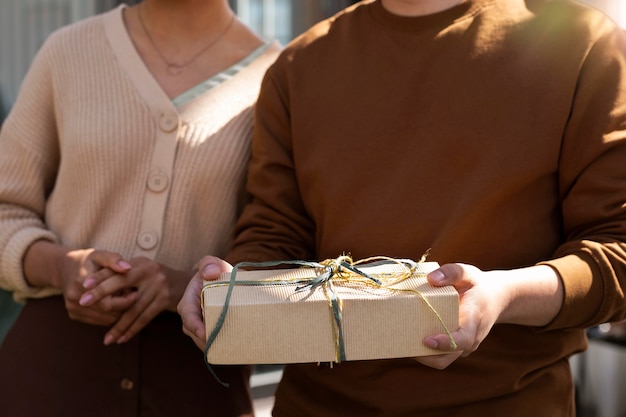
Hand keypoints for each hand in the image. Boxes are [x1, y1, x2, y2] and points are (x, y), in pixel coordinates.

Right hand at [60, 248, 137, 325]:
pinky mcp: (74, 315)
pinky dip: (111, 315)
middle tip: (135, 296)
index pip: (107, 301)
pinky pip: (99, 321)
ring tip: (127, 299)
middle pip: (107, 312)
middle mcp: (75, 299)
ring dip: (119, 313)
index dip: (124, 300)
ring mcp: (73, 309)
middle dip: (124, 307)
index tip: (136, 292)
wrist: (65, 268)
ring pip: (104, 319)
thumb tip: (128, 268)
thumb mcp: (100, 255)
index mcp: (81, 282)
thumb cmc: (89, 261)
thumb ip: (114, 260)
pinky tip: (116, 304)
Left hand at [79, 256, 191, 344]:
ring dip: (118, 325)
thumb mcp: (143, 270)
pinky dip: (131, 330)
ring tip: (105, 338)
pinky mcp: (165, 300)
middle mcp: (150, 272)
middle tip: (82, 303)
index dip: (100, 277)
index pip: (117, 270)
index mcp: (141, 263)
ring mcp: (158, 286)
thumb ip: (124, 275)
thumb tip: (96, 285)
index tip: (83, 285)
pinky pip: (144, 318)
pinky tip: (121, 339)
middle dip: (101, 294)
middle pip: (121, 284)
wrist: (188, 283)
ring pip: (132, 308)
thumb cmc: (157, 278)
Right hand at [178, 256, 231, 349]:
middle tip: (222, 346)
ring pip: (206, 342)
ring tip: (232, 349)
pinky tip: (236, 349)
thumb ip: (209, 263)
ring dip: (217, 346)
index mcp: (188, 301)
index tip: (204, 333)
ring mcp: (201, 327)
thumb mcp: (212, 265)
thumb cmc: (217, 273)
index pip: (187, 314)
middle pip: (196, 333)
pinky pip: (215, 343)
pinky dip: (224, 347)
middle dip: (207, 341)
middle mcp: (192, 317)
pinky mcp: (212, 333)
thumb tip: (211, 273)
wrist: (226, 284)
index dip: (194, 325)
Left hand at [415, 263, 561, 369]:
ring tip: (402, 340)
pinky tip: (411, 337)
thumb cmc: (478, 284)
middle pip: (447, 357)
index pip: (463, 339)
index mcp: (473, 320)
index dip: (445, 343)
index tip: (427, 340)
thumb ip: (451, 272)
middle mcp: (470, 338)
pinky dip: (427, 351)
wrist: (497, 298)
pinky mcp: (458, 347)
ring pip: (442, 360)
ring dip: (423, 355)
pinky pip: (442, 355)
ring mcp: (464, 345)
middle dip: (425, 355)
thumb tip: (430, 279)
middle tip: (402, 341)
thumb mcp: (468, 272)